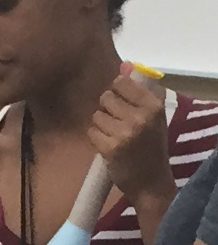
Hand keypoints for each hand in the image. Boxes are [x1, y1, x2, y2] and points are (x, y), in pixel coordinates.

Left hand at [90, 65, 173, 212]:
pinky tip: (109, 147)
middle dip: (107, 110)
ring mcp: (124, 133)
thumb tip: (124, 63)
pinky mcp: (110, 147)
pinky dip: (96, 139)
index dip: (116, 92)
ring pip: (96, 115)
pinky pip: (91, 131)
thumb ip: (138, 91)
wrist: (151, 181)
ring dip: (101, 126)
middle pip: (105, 98)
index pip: (121, 83)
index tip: (121, 103)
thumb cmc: (151, 146)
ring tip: (115, 136)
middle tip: (119, 124)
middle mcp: (140, 117)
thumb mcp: (152, 117)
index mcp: (153, 106)